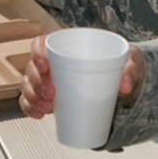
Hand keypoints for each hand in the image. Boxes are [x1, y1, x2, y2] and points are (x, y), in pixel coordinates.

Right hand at [18, 40, 142, 119]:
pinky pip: (30, 100)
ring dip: (33, 97)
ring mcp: (47, 79)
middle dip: (36, 82)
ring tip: (48, 107)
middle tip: (51, 93)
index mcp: (65, 46)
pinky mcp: (48, 96)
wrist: (116, 79)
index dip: (37, 53)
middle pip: (32, 68)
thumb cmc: (115, 64)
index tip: (45, 65)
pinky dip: (31, 108)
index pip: (40, 44)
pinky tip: (39, 114)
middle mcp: (51, 62)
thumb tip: (126, 85)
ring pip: (28, 85)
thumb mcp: (125, 62)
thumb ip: (128, 70)